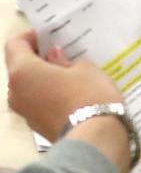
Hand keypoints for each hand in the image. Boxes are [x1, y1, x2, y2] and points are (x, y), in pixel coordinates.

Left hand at [6, 31, 122, 140]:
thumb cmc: (88, 94)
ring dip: (43, 76)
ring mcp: (23, 110)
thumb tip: (53, 56)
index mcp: (22, 72)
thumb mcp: (83, 68)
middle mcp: (15, 91)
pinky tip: (70, 92)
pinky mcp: (34, 124)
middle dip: (38, 57)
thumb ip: (63, 60)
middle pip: (20, 67)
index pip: (14, 44)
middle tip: (63, 52)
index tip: (50, 35)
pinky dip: (48, 92)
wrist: (93, 137)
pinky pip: (37, 100)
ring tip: (70, 72)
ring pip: (28, 85)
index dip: (31, 36)